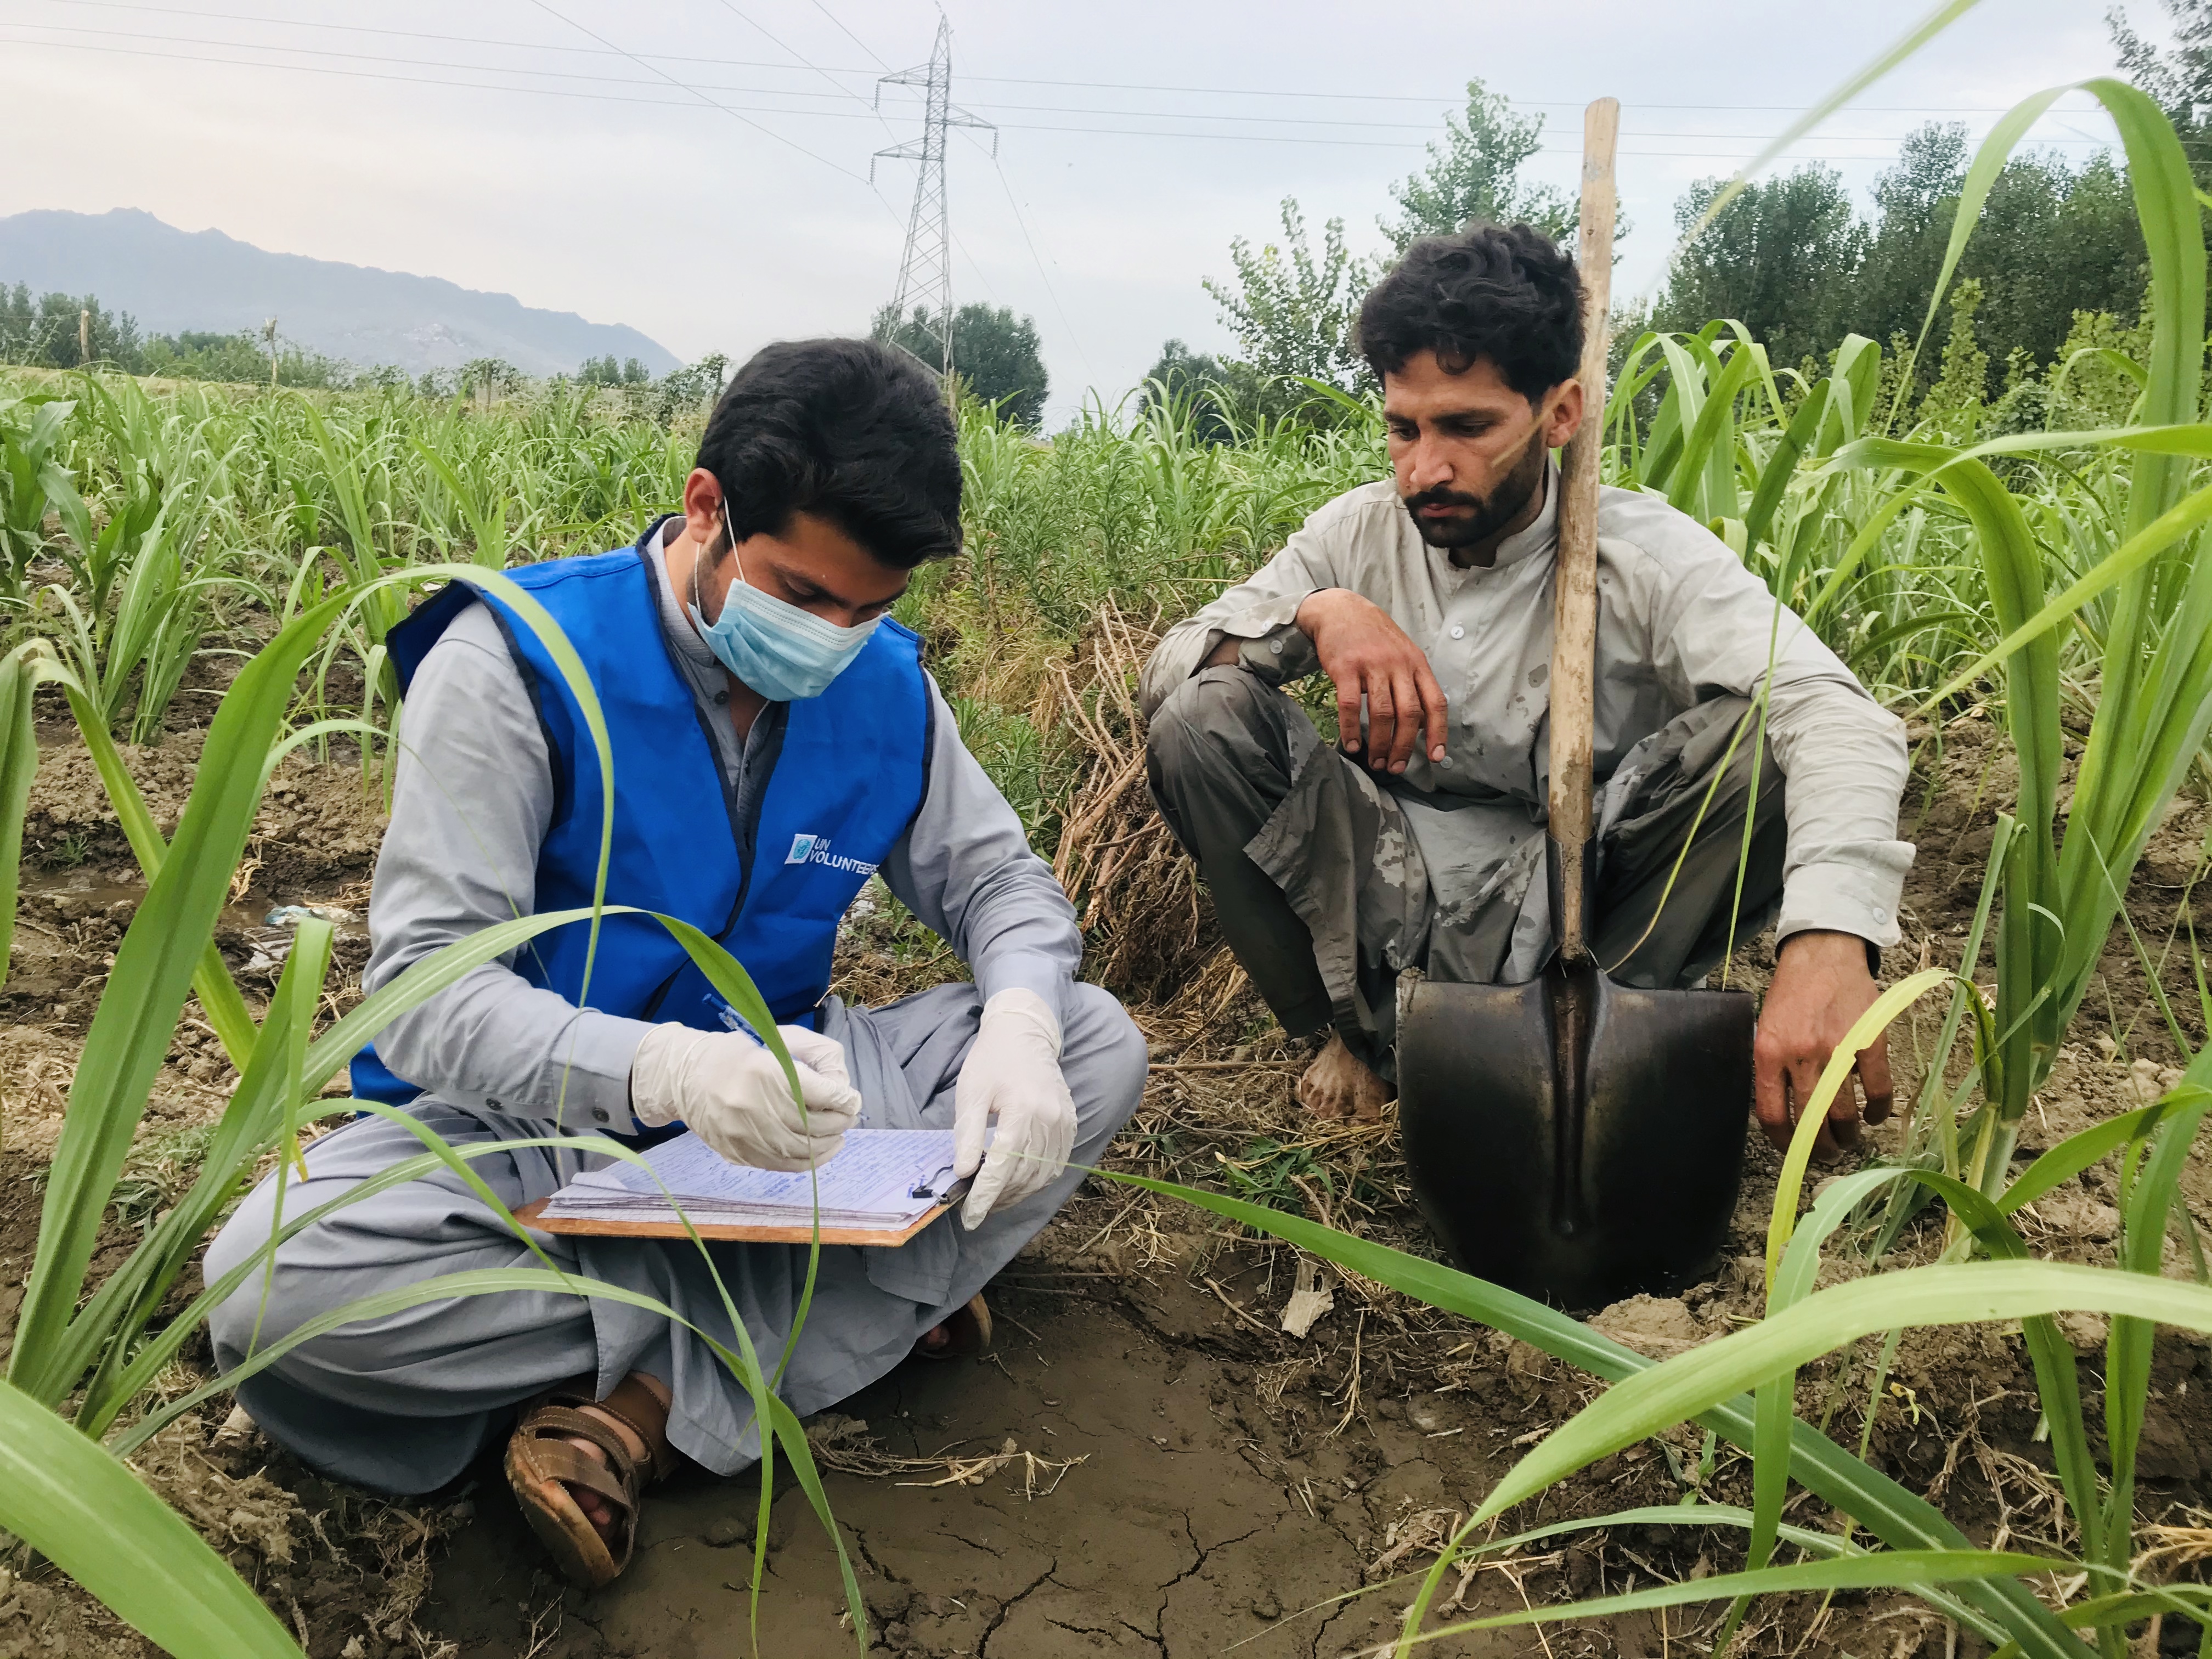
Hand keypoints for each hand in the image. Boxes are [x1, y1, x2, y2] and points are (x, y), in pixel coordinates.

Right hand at [629, 1023, 861, 1169]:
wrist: (685, 1078)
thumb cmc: (737, 1053)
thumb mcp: (776, 1038)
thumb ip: (815, 1054)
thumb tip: (842, 1087)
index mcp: (764, 1070)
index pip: (820, 1092)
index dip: (843, 1098)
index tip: (852, 1099)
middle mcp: (755, 1106)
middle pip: (815, 1124)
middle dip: (840, 1121)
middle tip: (848, 1115)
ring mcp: (746, 1135)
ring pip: (804, 1150)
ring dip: (829, 1143)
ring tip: (839, 1133)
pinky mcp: (741, 1153)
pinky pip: (785, 1165)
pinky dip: (811, 1160)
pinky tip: (822, 1150)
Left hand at [952, 989, 1076, 1228]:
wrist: (1025, 1034)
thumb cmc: (992, 1062)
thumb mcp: (971, 1093)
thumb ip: (968, 1134)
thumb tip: (964, 1173)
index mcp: (1022, 1108)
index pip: (1003, 1165)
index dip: (985, 1196)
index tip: (969, 1218)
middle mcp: (1049, 1118)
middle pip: (1024, 1174)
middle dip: (998, 1198)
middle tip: (975, 1208)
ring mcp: (1064, 1122)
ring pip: (1042, 1174)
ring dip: (1017, 1193)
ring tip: (993, 1199)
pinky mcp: (1071, 1124)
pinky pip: (1056, 1164)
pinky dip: (1036, 1180)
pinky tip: (1017, 1183)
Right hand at [1293, 589, 1447, 774]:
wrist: (1341, 609)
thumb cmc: (1373, 637)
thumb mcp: (1403, 653)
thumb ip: (1413, 684)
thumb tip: (1424, 723)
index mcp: (1417, 664)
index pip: (1435, 702)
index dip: (1438, 732)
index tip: (1435, 757)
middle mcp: (1399, 665)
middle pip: (1409, 713)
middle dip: (1404, 746)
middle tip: (1395, 767)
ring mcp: (1372, 665)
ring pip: (1382, 713)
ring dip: (1380, 743)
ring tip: (1375, 761)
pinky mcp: (1346, 667)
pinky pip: (1351, 705)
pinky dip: (1351, 729)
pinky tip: (1351, 744)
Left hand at [1753, 931, 1892, 1158]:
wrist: (1822, 954)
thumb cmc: (1791, 993)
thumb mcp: (1766, 1029)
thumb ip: (1771, 1068)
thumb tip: (1782, 1114)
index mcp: (1769, 1052)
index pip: (1773, 1114)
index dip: (1784, 1142)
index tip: (1792, 1151)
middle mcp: (1801, 1054)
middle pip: (1812, 1121)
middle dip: (1821, 1147)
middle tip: (1827, 1152)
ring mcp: (1838, 1049)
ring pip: (1844, 1113)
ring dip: (1849, 1135)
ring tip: (1849, 1139)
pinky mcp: (1870, 1042)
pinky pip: (1878, 1091)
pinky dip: (1878, 1111)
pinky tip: (1875, 1117)